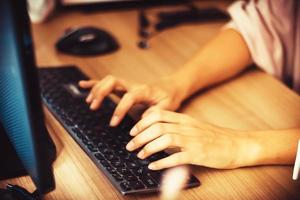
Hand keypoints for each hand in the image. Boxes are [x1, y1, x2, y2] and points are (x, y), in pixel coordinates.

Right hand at [79, 75, 184, 125]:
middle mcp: (133, 85)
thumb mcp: (167, 106)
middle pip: (113, 81)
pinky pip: (107, 83)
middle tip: (94, 106)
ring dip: (96, 89)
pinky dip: (94, 83)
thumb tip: (142, 120)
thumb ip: (156, 112)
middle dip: (101, 92)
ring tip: (89, 101)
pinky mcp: (123, 87)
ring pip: (108, 80)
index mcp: (143, 90)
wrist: (171, 87)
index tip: (113, 123)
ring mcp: (127, 85)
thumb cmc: (169, 97)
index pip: (128, 97)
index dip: (119, 110)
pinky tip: (83, 85)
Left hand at [126, 109, 248, 169]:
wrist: (237, 145)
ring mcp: (193, 140)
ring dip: (148, 148)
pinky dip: (162, 162)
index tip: (133, 131)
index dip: (142, 122)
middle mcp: (187, 127)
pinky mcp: (198, 154)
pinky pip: (176, 157)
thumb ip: (177, 127)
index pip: (158, 114)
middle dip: (140, 136)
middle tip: (130, 145)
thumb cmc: (215, 137)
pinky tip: (153, 166)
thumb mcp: (194, 127)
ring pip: (164, 139)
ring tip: (139, 155)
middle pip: (157, 127)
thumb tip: (157, 132)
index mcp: (185, 119)